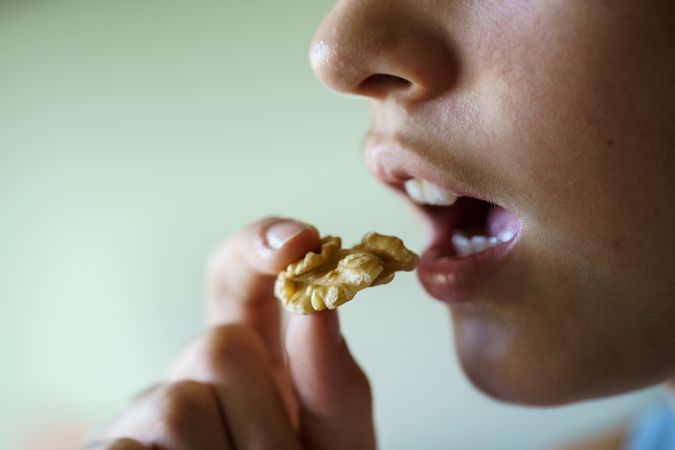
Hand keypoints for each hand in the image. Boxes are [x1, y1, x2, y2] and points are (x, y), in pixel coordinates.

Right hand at [84, 217, 375, 449]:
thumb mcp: (336, 437)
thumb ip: (333, 381)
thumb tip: (320, 307)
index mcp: (253, 356)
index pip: (237, 274)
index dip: (259, 244)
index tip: (301, 240)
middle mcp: (193, 373)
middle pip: (218, 344)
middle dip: (263, 416)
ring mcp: (144, 415)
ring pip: (180, 404)